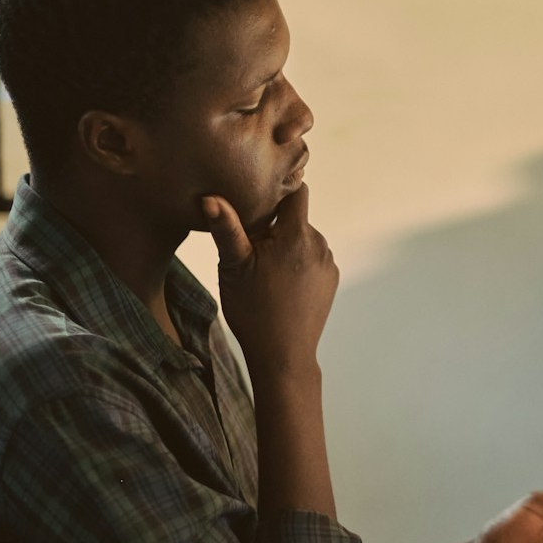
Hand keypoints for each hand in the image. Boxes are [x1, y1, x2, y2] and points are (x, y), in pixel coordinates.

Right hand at [201, 185, 338, 377]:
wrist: (282, 354)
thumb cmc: (253, 310)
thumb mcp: (233, 266)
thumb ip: (226, 228)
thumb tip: (210, 197)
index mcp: (298, 235)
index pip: (297, 191)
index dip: (279, 188)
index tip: (261, 192)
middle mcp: (320, 244)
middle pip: (296, 218)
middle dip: (275, 225)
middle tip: (252, 248)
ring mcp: (329, 263)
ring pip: (304, 238)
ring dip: (286, 244)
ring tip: (264, 269)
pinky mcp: (332, 279)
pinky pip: (313, 258)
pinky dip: (298, 262)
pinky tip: (280, 283)